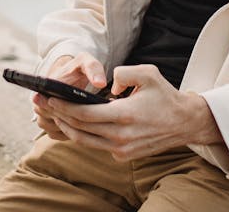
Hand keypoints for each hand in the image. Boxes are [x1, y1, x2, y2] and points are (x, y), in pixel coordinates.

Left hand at [35, 64, 223, 159]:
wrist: (184, 123)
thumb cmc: (164, 95)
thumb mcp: (148, 73)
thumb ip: (124, 72)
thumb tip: (108, 83)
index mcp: (125, 115)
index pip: (85, 114)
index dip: (64, 107)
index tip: (50, 97)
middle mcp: (121, 136)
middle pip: (80, 129)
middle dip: (59, 116)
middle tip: (44, 105)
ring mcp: (122, 150)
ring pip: (84, 141)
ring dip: (67, 128)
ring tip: (54, 114)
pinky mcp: (123, 156)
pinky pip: (96, 146)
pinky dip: (82, 136)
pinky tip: (73, 124)